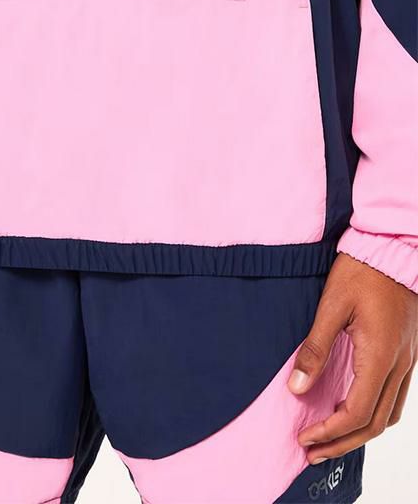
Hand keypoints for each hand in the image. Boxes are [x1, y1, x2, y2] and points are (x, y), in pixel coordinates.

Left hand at [289, 253, 417, 463]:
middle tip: (312, 452)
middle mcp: (399, 366)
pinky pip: (394, 398)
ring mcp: (407, 363)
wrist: (394, 250)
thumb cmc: (361, 273)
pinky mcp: (405, 356)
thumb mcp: (331, 307)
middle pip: (374, 423)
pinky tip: (351, 412)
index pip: (356, 411)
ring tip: (328, 440)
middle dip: (342, 443)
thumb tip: (296, 387)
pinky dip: (373, 415)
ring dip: (358, 434)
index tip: (303, 438)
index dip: (329, 431)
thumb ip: (315, 349)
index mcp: (380, 356)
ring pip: (388, 415)